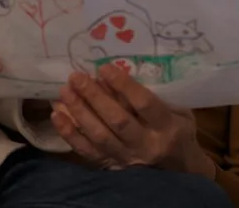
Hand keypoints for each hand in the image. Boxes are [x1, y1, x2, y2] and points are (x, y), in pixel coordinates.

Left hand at [50, 66, 214, 177]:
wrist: (181, 171)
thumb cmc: (180, 130)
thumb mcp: (179, 110)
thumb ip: (156, 93)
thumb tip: (120, 68)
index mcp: (167, 127)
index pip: (144, 104)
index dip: (124, 85)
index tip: (105, 68)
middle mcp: (146, 145)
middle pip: (117, 121)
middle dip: (95, 97)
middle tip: (77, 77)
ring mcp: (127, 158)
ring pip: (99, 136)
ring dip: (79, 112)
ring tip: (65, 91)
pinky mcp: (112, 166)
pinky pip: (87, 151)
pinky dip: (70, 133)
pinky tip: (57, 115)